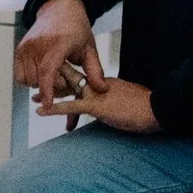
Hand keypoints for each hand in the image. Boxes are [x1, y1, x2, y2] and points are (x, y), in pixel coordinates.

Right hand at [15, 0, 105, 131]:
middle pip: (38, 79)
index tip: (49, 104)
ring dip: (40, 83)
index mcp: (57, 43)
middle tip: (65, 78)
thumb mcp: (90, 48)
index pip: (48, 70)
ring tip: (55, 73)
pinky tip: (43, 71)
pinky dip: (30, 79)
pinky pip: (20, 75)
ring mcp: (26, 46)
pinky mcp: (19, 49)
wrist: (59, 10)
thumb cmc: (75, 28)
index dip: (48, 89)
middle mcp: (38, 44)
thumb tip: (101, 89)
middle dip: (52, 86)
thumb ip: (95, 70)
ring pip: (28, 79)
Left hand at [36, 72, 160, 133]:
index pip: (85, 80)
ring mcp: (98, 94)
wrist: (159, 109)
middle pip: (73, 80)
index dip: (70, 81)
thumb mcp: (129, 104)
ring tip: (33, 99)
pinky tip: (41, 111)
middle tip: (38, 84)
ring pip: (69, 90)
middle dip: (55, 82)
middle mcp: (100, 86)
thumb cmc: (149, 108)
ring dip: (50, 95)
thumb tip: (114, 110)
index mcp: (108, 84)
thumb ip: (118, 104)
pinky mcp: (97, 106)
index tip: (58, 82)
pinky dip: (55, 108)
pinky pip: (71, 106)